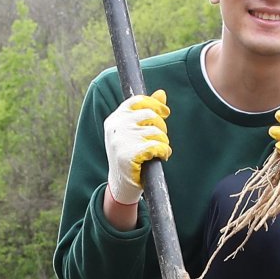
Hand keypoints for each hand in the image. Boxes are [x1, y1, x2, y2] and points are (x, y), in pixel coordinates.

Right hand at [103, 90, 170, 204]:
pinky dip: (164, 151)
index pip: (138, 101)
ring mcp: (120, 141)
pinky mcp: (129, 155)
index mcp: (114, 119)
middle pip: (150, 116)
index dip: (155, 105)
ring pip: (156, 132)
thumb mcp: (134, 131)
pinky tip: (161, 156)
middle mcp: (115, 127)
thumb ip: (146, 111)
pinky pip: (157, 146)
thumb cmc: (129, 155)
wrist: (121, 185)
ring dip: (163, 142)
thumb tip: (161, 93)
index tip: (165, 113)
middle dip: (162, 127)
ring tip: (159, 151)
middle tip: (160, 139)